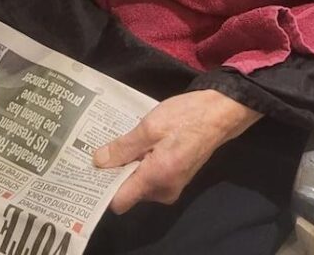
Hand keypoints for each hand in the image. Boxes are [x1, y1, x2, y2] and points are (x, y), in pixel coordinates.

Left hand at [93, 90, 260, 213]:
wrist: (221, 112)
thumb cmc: (186, 116)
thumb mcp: (151, 126)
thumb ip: (124, 147)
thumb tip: (98, 161)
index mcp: (156, 179)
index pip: (119, 201)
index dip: (103, 186)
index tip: (92, 168)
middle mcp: (164, 191)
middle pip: (128, 192)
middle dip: (117, 171)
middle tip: (106, 146)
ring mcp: (172, 186)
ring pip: (139, 183)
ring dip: (131, 164)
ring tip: (126, 139)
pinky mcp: (177, 177)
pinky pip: (151, 177)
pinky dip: (144, 163)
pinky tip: (142, 142)